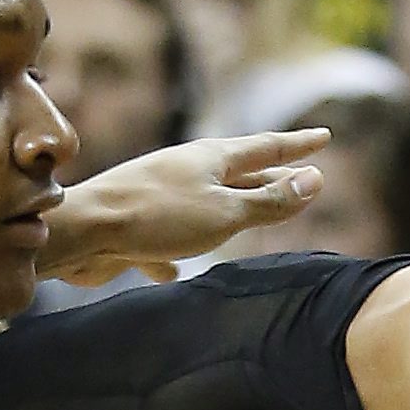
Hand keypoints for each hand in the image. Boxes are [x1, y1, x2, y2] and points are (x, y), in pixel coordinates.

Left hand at [40, 129, 328, 285]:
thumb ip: (269, 200)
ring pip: (207, 200)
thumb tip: (315, 180)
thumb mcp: (225, 212)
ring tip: (248, 216)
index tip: (324, 137)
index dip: (298, 146)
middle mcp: (187, 169)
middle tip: (299, 171)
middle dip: (271, 174)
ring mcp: (161, 194)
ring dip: (232, 207)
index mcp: (212, 158)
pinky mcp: (139, 226)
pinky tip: (173, 272)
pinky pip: (168, 238)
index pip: (266, 147)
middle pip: (239, 171)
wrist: (85, 230)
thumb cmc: (158, 217)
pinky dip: (178, 252)